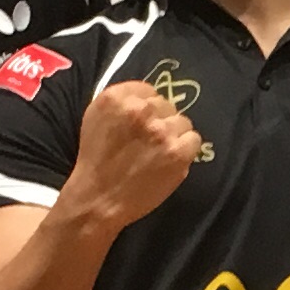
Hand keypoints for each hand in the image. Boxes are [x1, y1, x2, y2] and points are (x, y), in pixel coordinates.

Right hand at [62, 77, 201, 225]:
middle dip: (160, 121)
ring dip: (174, 135)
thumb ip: (121, 103)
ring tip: (159, 153)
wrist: (99, 199)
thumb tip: (148, 97)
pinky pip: (193, 139)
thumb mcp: (96, 119)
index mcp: (116, 98)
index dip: (148, 108)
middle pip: (166, 105)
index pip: (148, 90)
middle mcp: (140, 110)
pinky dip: (185, 150)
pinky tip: (169, 160)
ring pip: (182, 122)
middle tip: (148, 142)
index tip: (143, 123)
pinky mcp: (177, 152)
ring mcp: (160, 131)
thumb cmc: (96, 161)